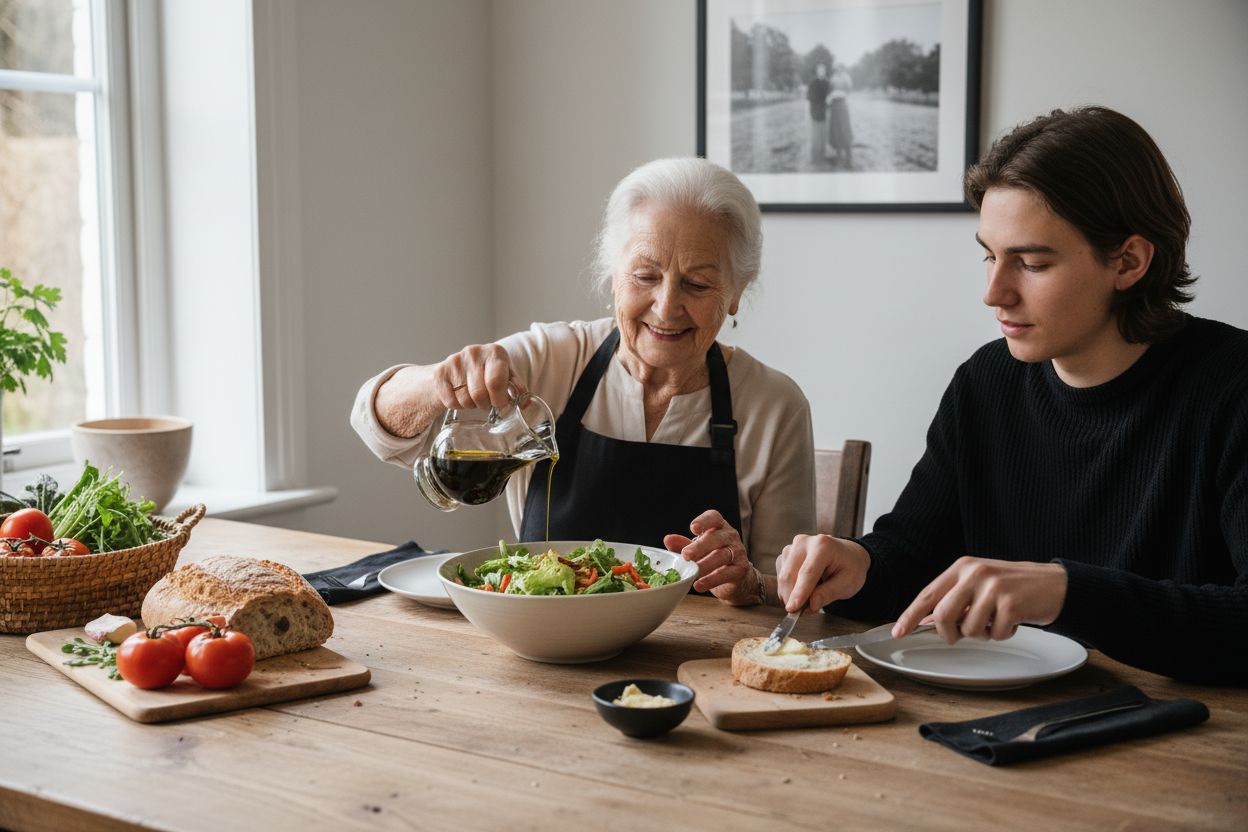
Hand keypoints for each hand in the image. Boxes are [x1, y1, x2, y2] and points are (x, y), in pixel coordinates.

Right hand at [432, 343, 522, 410]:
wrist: (461, 366)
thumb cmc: (488, 372)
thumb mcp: (506, 375)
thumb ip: (517, 387)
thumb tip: (526, 403)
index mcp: (495, 352)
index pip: (496, 382)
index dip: (499, 399)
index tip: (500, 403)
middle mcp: (474, 352)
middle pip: (479, 393)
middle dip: (485, 404)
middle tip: (486, 402)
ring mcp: (455, 360)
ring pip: (465, 399)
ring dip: (471, 405)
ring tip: (474, 398)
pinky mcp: (440, 372)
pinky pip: (450, 401)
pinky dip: (456, 405)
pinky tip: (460, 397)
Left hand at [664, 510, 758, 605]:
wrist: (734, 577)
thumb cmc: (712, 557)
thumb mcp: (697, 550)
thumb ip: (683, 544)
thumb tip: (668, 539)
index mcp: (718, 527)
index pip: (713, 518)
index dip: (704, 521)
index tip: (693, 527)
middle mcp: (730, 536)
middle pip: (716, 538)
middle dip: (699, 547)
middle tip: (686, 555)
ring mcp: (737, 552)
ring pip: (721, 556)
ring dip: (705, 565)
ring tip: (692, 573)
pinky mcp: (741, 569)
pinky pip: (726, 573)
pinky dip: (712, 580)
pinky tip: (699, 584)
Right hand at [776, 534, 870, 613]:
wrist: (848, 555)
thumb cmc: (850, 568)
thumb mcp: (848, 583)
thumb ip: (828, 593)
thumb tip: (810, 605)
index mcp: (823, 546)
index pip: (807, 572)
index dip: (799, 592)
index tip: (792, 609)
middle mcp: (804, 542)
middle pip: (790, 574)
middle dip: (791, 597)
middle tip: (800, 614)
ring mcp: (793, 547)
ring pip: (783, 576)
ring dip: (790, 594)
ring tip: (808, 599)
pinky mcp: (786, 554)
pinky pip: (781, 575)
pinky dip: (788, 589)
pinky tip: (802, 590)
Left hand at [892, 557, 1067, 643]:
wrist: (1055, 584)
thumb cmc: (1013, 587)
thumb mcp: (979, 584)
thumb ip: (954, 599)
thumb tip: (924, 621)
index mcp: (962, 567)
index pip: (928, 594)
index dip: (910, 615)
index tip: (898, 631)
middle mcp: (974, 573)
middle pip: (942, 616)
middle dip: (949, 633)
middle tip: (960, 635)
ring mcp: (993, 587)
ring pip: (969, 629)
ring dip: (982, 634)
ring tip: (996, 621)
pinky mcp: (1011, 604)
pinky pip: (994, 634)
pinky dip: (1002, 634)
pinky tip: (1013, 621)